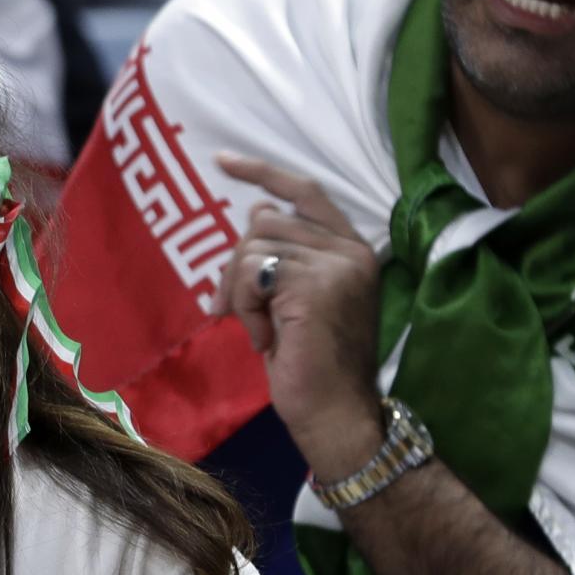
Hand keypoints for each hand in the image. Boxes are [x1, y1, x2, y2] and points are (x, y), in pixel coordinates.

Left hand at [218, 153, 385, 477]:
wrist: (334, 413)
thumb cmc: (312, 366)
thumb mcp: (293, 302)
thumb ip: (284, 256)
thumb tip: (258, 208)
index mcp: (352, 249)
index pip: (305, 191)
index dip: (263, 172)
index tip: (222, 160)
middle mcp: (350, 250)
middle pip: (265, 221)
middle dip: (236, 265)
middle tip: (231, 310)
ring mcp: (336, 265)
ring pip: (254, 247)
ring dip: (239, 291)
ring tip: (258, 329)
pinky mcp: (315, 285)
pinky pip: (252, 273)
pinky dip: (245, 307)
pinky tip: (263, 339)